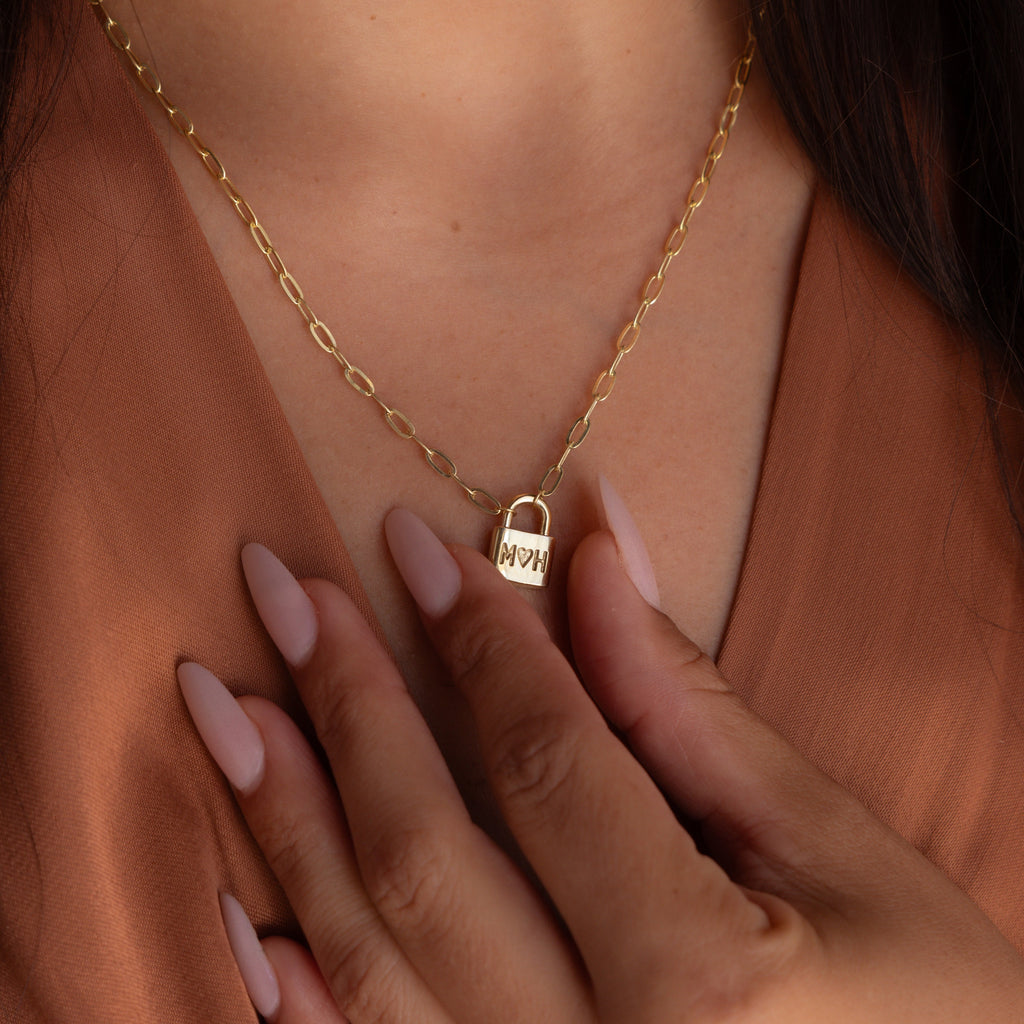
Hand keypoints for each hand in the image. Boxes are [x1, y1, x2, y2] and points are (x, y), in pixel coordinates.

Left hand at [179, 507, 1023, 1022]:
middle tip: (280, 591)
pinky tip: (246, 905)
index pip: (547, 760)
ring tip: (224, 704)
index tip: (413, 543)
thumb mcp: (834, 846)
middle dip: (345, 703)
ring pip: (369, 964)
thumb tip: (594, 556)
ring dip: (286, 822)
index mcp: (700, 984)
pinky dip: (298, 991)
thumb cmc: (929, 1008)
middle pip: (426, 855)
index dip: (476, 636)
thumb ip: (690, 706)